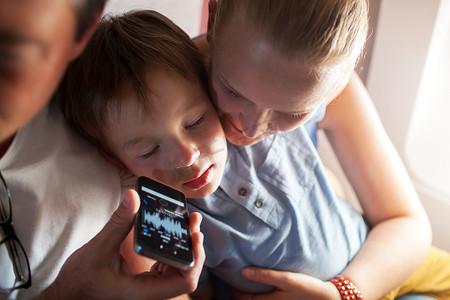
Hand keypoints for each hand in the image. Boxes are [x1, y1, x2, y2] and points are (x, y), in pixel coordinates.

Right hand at [38, 189, 204, 299]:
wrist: (69, 293)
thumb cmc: (80, 278)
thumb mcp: (98, 248)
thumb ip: (118, 223)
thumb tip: (133, 196)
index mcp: (143, 290)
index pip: (184, 281)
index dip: (195, 259)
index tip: (195, 235)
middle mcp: (150, 291)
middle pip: (186, 273)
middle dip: (194, 247)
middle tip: (194, 222)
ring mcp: (149, 287)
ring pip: (179, 269)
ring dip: (186, 247)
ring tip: (189, 222)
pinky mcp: (146, 280)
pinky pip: (167, 266)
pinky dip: (173, 249)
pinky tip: (173, 233)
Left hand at [233, 268, 340, 299]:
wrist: (330, 298)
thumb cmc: (308, 288)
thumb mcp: (286, 278)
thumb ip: (264, 275)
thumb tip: (243, 271)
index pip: (244, 299)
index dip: (236, 289)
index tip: (233, 278)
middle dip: (242, 295)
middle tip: (238, 281)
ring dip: (252, 297)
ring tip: (249, 285)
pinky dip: (262, 298)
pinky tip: (265, 289)